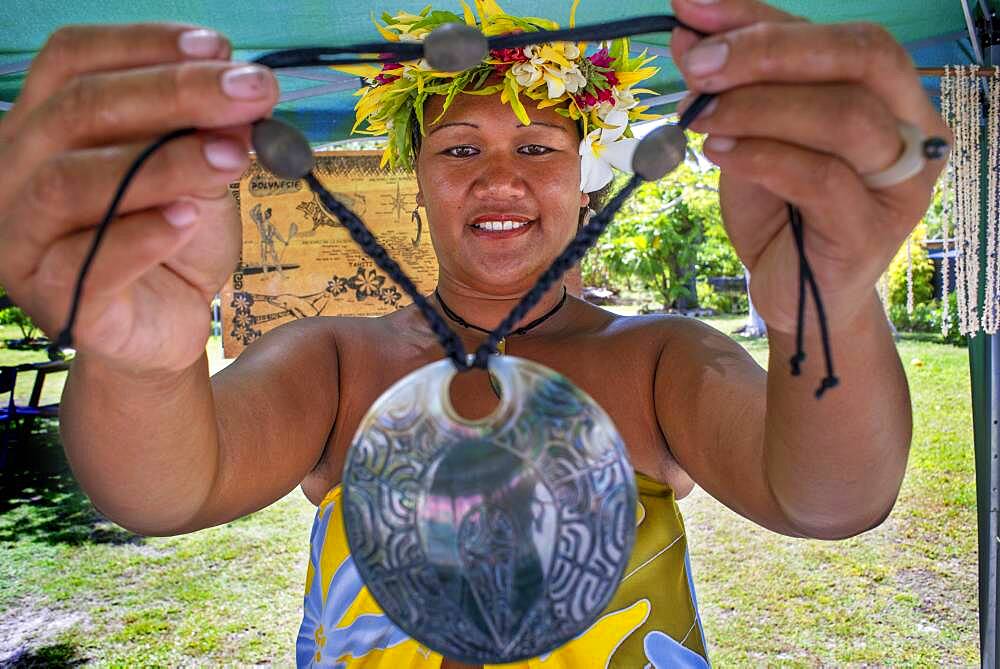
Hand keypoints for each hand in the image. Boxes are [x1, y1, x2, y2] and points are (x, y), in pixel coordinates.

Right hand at [0, 24, 277, 372]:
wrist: (168, 326)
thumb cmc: (174, 239)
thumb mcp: (199, 175)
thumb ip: (207, 134)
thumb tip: (238, 92)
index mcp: (43, 124)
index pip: (72, 58)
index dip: (144, 44)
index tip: (221, 49)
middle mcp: (15, 172)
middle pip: (78, 110)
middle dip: (175, 93)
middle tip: (251, 93)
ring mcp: (24, 237)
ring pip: (73, 182)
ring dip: (163, 163)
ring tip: (232, 155)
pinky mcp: (54, 298)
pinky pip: (90, 261)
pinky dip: (142, 236)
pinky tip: (188, 220)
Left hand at [671, 0, 950, 333]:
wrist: (791, 295)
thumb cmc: (778, 210)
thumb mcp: (752, 134)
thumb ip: (736, 84)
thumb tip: (688, 31)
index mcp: (888, 93)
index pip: (834, 32)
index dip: (758, 15)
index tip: (689, 11)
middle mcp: (911, 129)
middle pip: (863, 56)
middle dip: (769, 50)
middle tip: (697, 65)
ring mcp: (901, 183)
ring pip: (845, 116)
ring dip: (758, 107)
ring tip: (700, 117)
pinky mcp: (872, 232)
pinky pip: (822, 178)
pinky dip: (763, 156)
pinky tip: (719, 153)